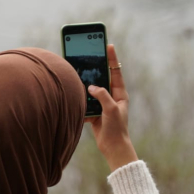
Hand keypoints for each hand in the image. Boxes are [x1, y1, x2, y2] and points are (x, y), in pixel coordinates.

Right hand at [87, 45, 137, 170]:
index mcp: (120, 94)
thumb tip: (91, 87)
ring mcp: (102, 104)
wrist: (112, 147)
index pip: (115, 72)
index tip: (109, 45)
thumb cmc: (116, 128)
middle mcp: (111, 97)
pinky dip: (80, 98)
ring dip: (85, 83)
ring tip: (78, 72)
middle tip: (89, 54)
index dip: (112, 58)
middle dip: (96, 68)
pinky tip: (74, 91)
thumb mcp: (111, 109)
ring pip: (92, 89)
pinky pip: (86, 101)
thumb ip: (102, 95)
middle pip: (102, 78)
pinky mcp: (94, 112)